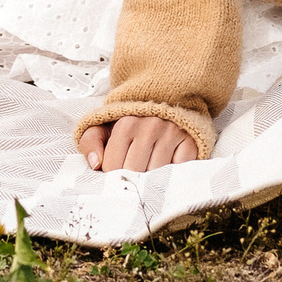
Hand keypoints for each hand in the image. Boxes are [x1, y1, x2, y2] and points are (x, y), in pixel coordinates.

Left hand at [77, 113, 199, 171]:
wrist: (162, 101)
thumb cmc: (129, 120)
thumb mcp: (104, 125)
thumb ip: (91, 141)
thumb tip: (95, 164)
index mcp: (125, 125)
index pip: (113, 167)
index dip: (111, 175)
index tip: (114, 174)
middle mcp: (150, 127)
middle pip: (135, 172)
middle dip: (131, 180)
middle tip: (131, 179)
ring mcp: (172, 134)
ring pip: (157, 174)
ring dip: (151, 181)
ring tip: (147, 176)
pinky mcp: (190, 142)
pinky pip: (179, 171)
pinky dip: (172, 176)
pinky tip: (165, 172)